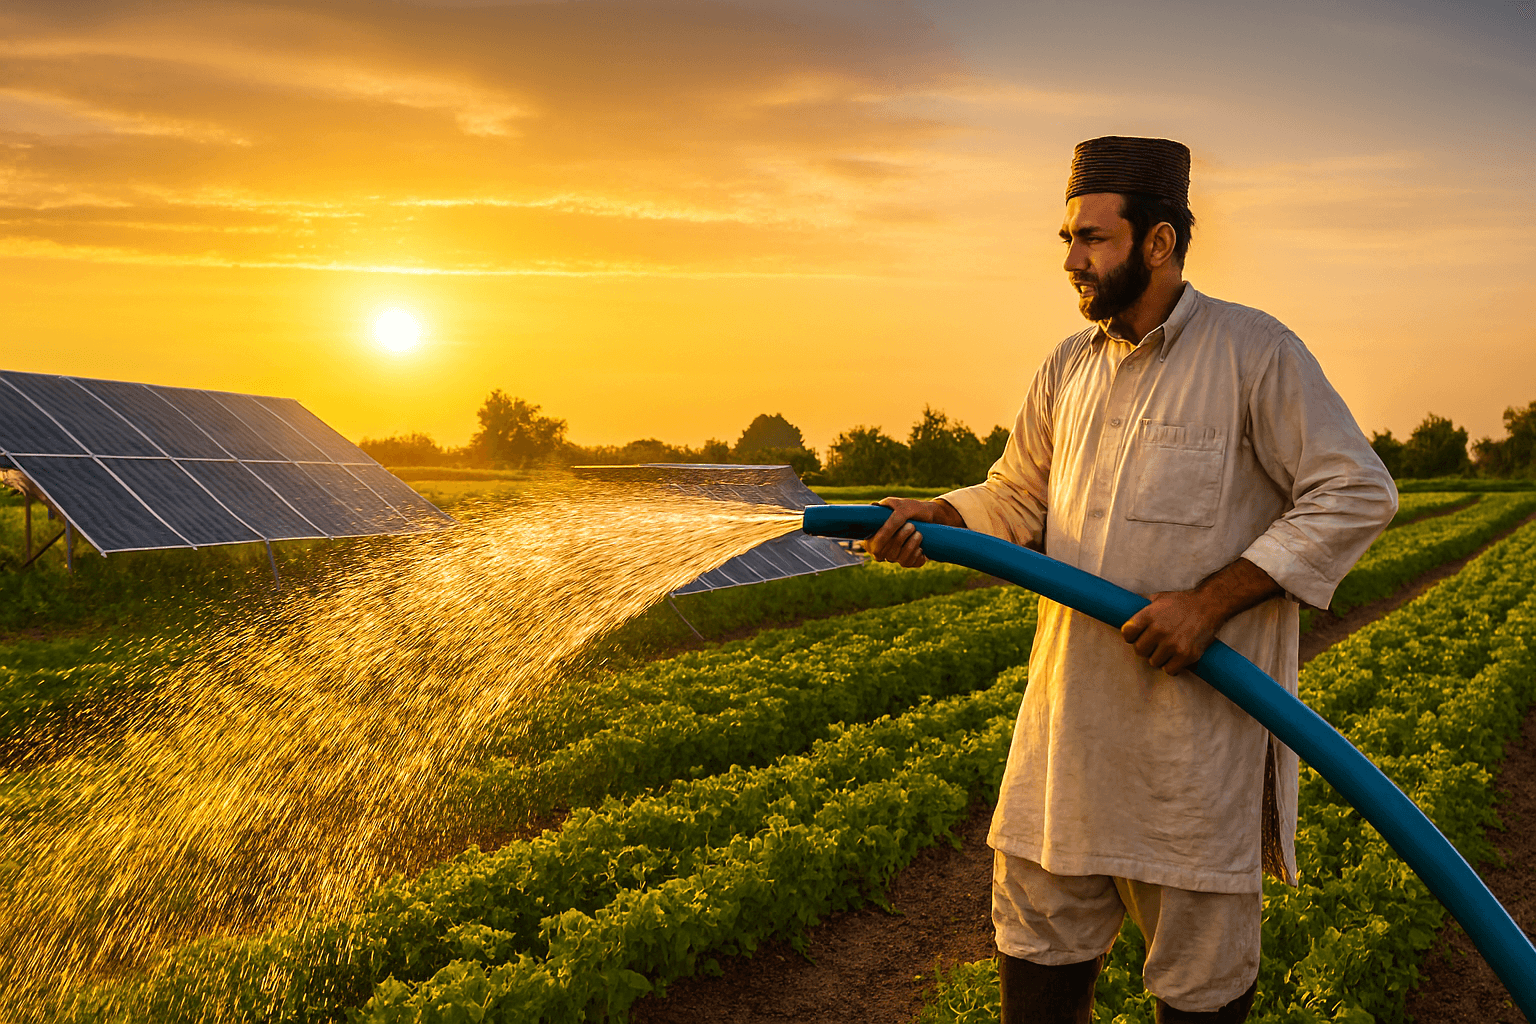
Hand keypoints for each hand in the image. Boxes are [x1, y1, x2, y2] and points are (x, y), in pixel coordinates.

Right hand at [865, 497, 964, 567]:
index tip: (897, 526)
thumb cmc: (910, 510)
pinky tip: (921, 547)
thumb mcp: (898, 507)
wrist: (927, 516)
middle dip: (901, 537)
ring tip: (919, 534)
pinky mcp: (907, 562)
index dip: (884, 537)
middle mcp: (882, 551)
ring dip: (912, 545)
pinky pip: (911, 564)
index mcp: (873, 539)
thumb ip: (885, 509)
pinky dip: (918, 555)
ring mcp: (894, 558)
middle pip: (889, 553)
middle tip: (911, 526)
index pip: (876, 546)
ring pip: (901, 560)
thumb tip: (873, 506)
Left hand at [1120, 557, 1281, 675]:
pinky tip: (1175, 657)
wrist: (1209, 606)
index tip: (1136, 636)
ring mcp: (1173, 644)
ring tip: (1167, 648)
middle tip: (1154, 643)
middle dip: (1145, 648)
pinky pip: (1169, 670)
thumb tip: (1122, 613)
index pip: (1127, 633)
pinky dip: (1171, 666)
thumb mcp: (1158, 599)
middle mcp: (1159, 630)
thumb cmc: (1181, 602)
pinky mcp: (1186, 655)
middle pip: (1139, 650)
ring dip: (1159, 657)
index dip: (1130, 636)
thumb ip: (1142, 609)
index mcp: (1149, 615)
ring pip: (1153, 662)